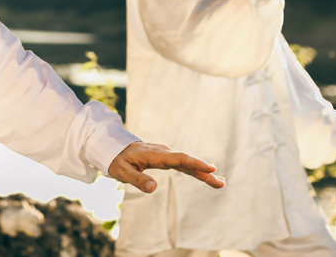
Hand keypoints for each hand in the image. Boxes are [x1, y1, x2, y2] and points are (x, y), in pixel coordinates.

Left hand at [108, 142, 224, 193]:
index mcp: (156, 155)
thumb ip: (137, 180)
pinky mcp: (165, 158)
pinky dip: (195, 170)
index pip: (180, 159)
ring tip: (220, 182)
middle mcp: (164, 153)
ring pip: (187, 163)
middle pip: (188, 162)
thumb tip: (153, 188)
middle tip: (221, 183)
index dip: (195, 164)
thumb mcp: (122, 172)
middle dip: (205, 172)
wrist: (113, 146)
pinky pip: (183, 164)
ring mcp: (165, 155)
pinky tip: (205, 175)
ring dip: (203, 172)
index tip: (210, 169)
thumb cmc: (117, 160)